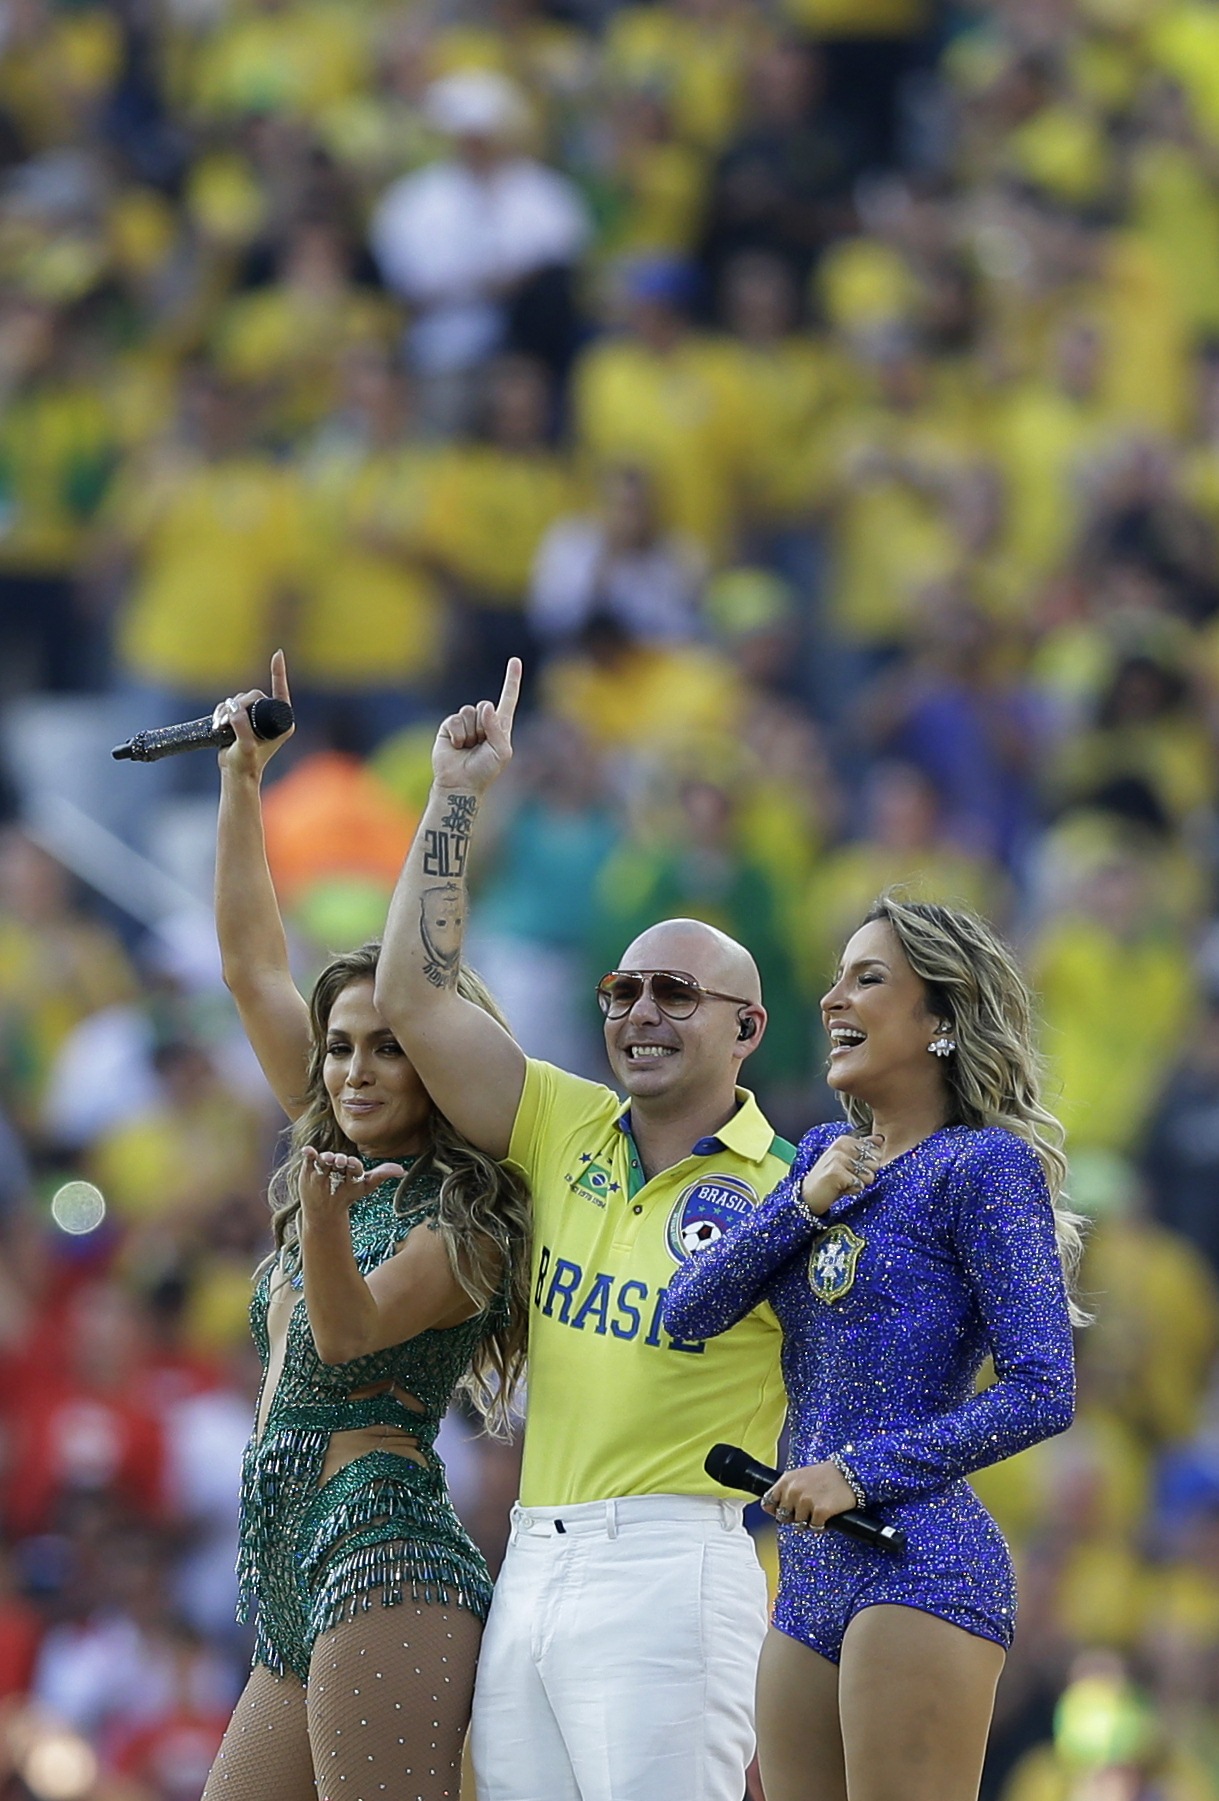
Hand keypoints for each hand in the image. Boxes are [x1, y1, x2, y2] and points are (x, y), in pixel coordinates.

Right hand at [216, 648, 293, 779]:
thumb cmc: (246, 764)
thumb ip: (241, 728)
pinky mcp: (244, 720)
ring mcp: (258, 719)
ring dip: (227, 710)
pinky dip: (222, 712)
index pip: (280, 692)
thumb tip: (233, 710)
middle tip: (226, 720)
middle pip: (254, 695)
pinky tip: (217, 724)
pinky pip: (231, 706)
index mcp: (282, 724)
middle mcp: (272, 719)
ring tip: (220, 726)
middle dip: (239, 704)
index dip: (278, 672)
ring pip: (240, 700)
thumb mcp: (245, 747)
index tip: (277, 654)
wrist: (236, 774)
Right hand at [299, 1148, 406, 1218]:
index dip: (354, 1165)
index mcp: (352, 1166)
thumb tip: (403, 1170)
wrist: (327, 1206)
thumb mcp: (366, 1186)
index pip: (355, 1165)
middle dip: (340, 1160)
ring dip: (325, 1157)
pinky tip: (307, 1150)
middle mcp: (339, 1163)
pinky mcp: (310, 1167)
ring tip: (326, 1159)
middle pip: (339, 1160)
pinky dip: (309, 1153)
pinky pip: (310, 1158)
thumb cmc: (349, 1193)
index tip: (354, 1165)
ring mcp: (324, 1164)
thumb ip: (382, 1175)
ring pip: (324, 1159)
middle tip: (341, 1161)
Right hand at [433, 658, 519, 795]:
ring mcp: (466, 723)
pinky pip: (455, 719)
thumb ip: (497, 728)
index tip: (515, 661)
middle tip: (479, 746)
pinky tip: (456, 746)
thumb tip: (486, 705)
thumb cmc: (484, 771)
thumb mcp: (501, 752)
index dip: (511, 680)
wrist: (461, 783)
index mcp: (500, 726)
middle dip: (484, 726)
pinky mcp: (449, 726)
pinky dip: (457, 734)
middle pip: (485, 706)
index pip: (508, 699)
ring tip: (467, 748)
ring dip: (470, 733)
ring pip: (470, 712)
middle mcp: (483, 721)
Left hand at [762, 1461, 857, 1529]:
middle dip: (793, 1517)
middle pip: (783, 1517)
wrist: (848, 1474)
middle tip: (807, 1509)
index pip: (768, 1502)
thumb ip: (785, 1490)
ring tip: (819, 1509)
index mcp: (786, 1481)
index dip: (775, 1510)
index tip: (785, 1510)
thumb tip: (771, 1509)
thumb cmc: (823, 1476)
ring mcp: (806, 1501)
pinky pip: (814, 1528)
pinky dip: (821, 1525)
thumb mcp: (799, 1477)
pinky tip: (827, 1515)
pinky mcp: (820, 1511)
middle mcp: (793, 1490)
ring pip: (799, 1524)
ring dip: (809, 1521)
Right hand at [800, 1133, 882, 1216]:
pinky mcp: (836, 1172)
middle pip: (875, 1163)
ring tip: (843, 1183)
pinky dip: (852, 1190)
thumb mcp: (847, 1160)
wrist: (809, 1196)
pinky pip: (859, 1185)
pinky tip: (839, 1189)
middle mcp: (840, 1145)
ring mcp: (837, 1158)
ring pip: (869, 1175)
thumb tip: (880, 1138)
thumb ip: (864, 1148)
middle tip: (847, 1177)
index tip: (851, 1169)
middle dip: (865, 1175)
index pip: (876, 1152)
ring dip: (858, 1184)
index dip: (868, 1165)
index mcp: (844, 1140)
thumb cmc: (830, 1179)